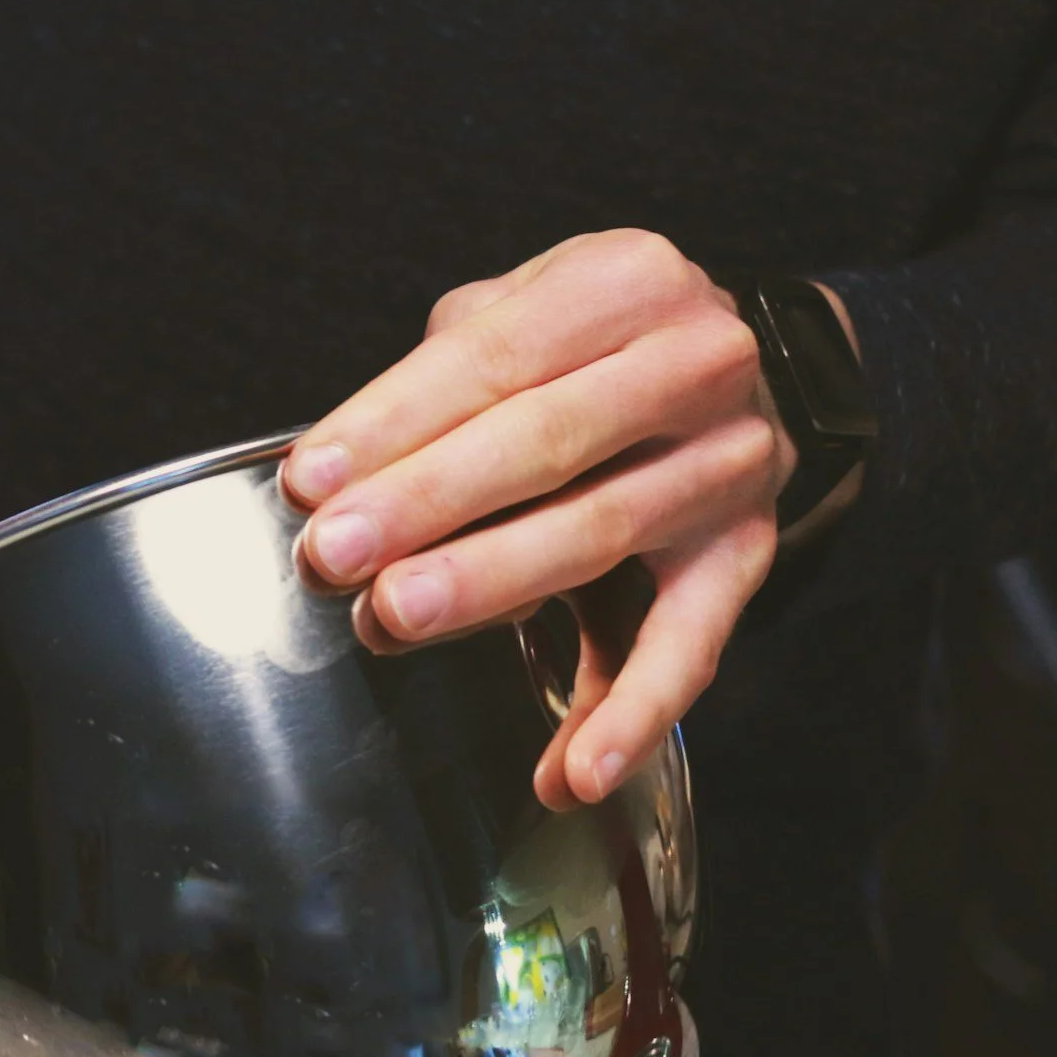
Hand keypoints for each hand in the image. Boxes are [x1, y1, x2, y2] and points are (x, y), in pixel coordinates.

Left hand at [284, 230, 855, 809]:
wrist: (743, 362)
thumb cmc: (589, 344)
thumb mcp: (522, 312)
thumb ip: (437, 379)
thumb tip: (334, 476)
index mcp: (625, 283)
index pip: (492, 356)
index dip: (393, 421)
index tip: (310, 481)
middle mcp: (695, 362)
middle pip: (544, 442)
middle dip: (425, 502)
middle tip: (334, 554)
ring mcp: (730, 463)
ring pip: (599, 532)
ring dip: (489, 584)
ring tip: (394, 618)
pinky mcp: (747, 555)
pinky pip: (690, 647)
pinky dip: (629, 716)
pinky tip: (567, 773)